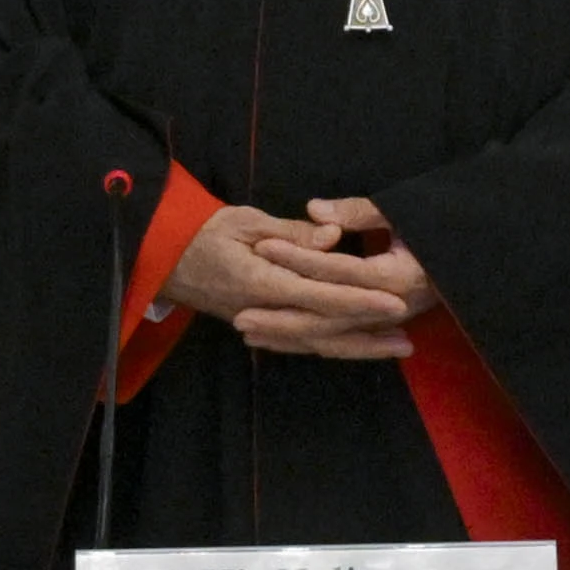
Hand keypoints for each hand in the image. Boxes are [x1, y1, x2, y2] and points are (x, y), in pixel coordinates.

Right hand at [173, 194, 428, 360]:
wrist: (161, 259)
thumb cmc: (202, 232)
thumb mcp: (245, 221)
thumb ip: (292, 234)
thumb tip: (333, 237)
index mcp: (261, 283)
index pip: (320, 297)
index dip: (359, 302)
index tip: (394, 304)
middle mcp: (263, 312)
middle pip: (323, 331)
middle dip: (368, 336)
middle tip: (408, 339)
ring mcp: (260, 323)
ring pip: (314, 343)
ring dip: (356, 347)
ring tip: (395, 348)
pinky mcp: (259, 325)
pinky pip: (299, 342)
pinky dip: (331, 346)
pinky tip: (357, 346)